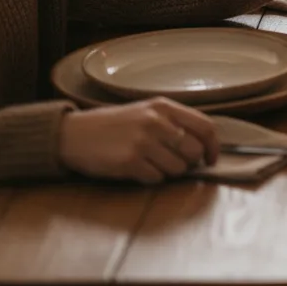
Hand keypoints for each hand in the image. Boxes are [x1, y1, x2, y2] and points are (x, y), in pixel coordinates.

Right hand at [58, 98, 219, 184]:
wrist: (73, 134)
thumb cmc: (114, 124)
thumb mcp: (146, 111)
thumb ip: (174, 122)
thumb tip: (203, 145)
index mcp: (164, 107)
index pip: (205, 127)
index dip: (213, 146)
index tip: (211, 159)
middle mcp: (156, 122)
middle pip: (194, 151)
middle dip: (189, 163)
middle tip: (175, 164)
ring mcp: (143, 142)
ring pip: (177, 168)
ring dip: (169, 172)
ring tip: (151, 164)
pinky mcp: (129, 161)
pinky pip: (156, 179)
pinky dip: (151, 178)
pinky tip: (137, 169)